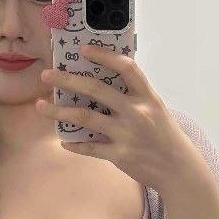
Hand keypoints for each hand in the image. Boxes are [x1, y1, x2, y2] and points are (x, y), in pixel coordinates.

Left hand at [37, 44, 200, 193]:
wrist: (178, 169)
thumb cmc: (164, 136)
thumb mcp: (155, 109)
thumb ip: (134, 96)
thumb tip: (103, 82)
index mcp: (147, 97)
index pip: (125, 67)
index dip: (104, 56)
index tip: (83, 49)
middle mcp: (136, 112)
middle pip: (96, 90)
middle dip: (67, 80)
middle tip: (46, 75)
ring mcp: (126, 134)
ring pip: (85, 118)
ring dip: (59, 112)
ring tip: (40, 107)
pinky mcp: (120, 155)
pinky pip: (90, 147)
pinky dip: (75, 144)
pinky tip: (64, 141)